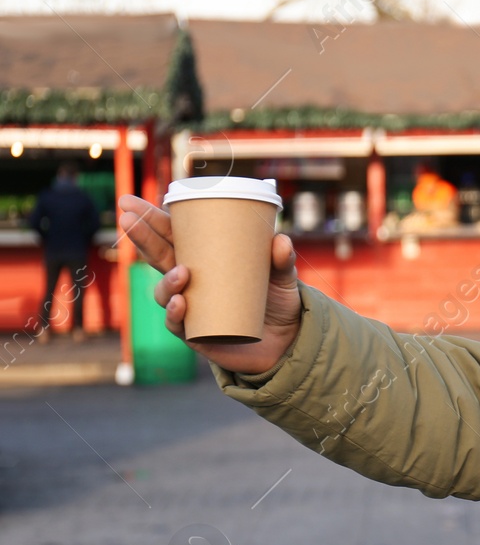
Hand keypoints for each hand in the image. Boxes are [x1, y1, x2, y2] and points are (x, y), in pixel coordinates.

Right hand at [117, 194, 303, 374]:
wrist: (287, 342)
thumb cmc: (277, 301)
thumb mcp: (283, 277)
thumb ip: (282, 260)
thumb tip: (280, 241)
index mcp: (205, 259)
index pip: (172, 236)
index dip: (151, 219)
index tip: (129, 202)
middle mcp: (191, 282)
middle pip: (158, 256)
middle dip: (141, 237)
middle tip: (127, 219)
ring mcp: (191, 307)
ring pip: (164, 292)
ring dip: (166, 282)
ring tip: (181, 274)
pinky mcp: (196, 334)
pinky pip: (177, 324)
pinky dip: (175, 313)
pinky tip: (181, 303)